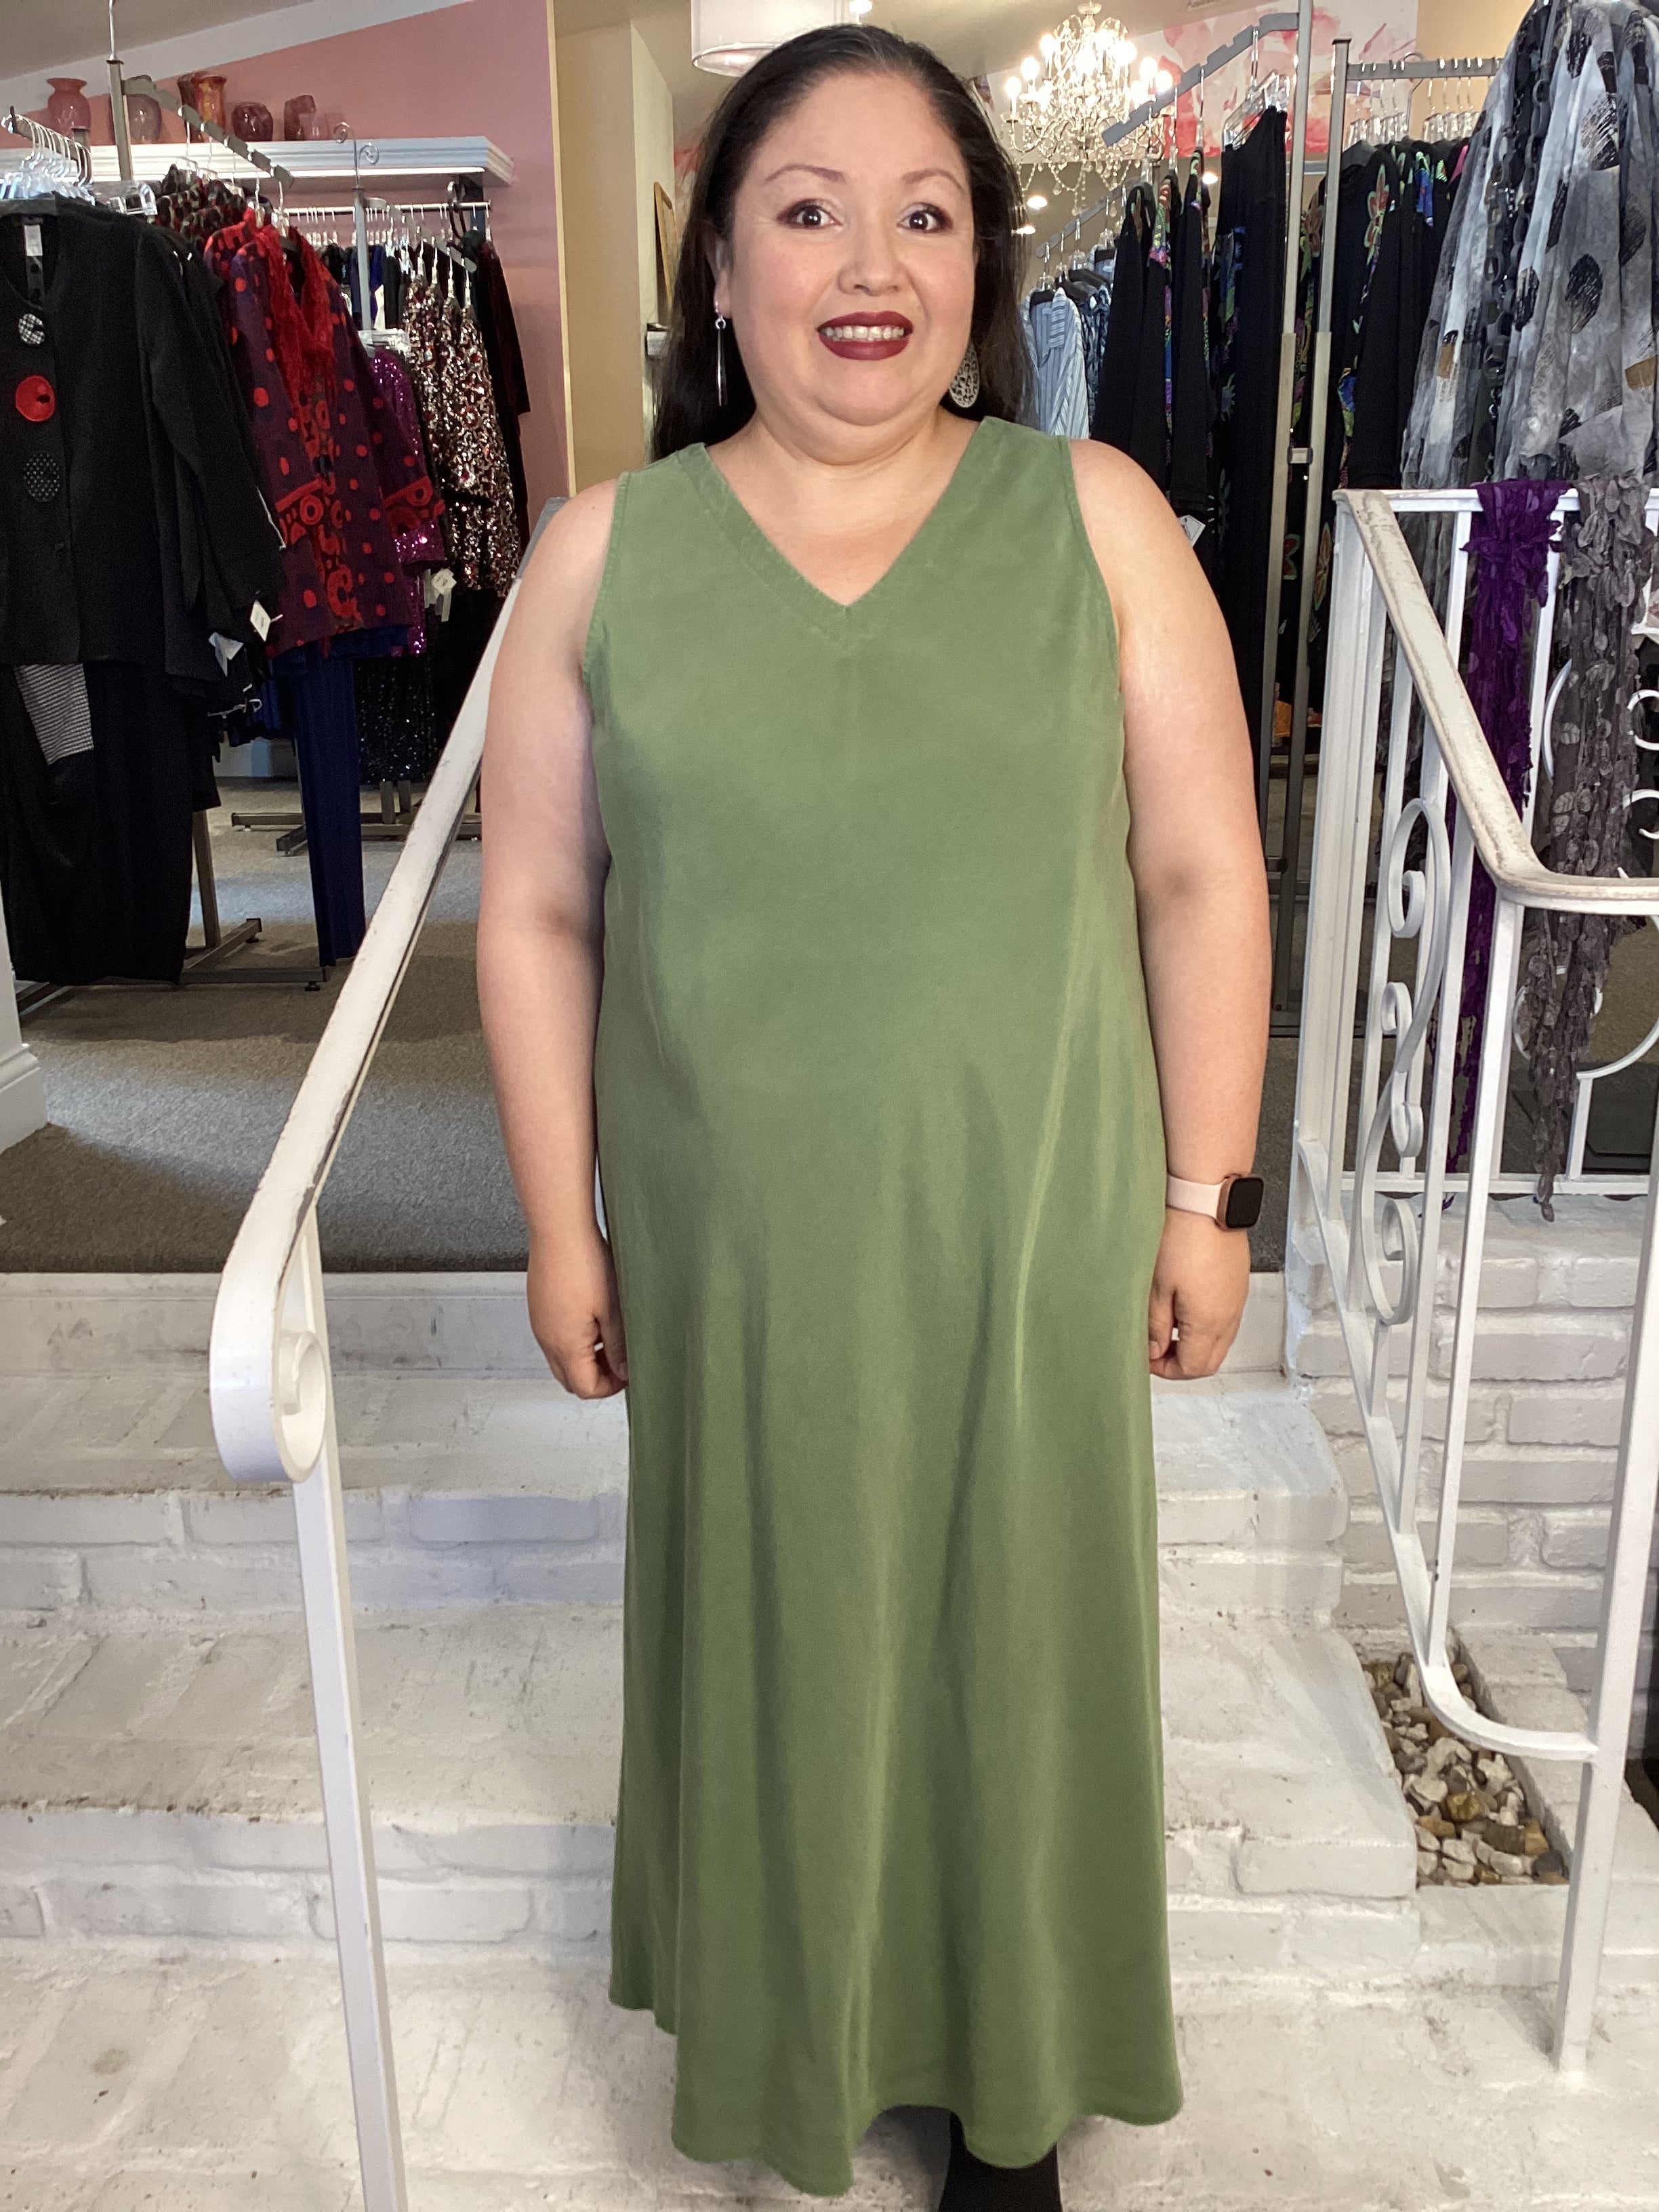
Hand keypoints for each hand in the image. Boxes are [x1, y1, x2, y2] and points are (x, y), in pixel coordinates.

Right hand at [527, 1229, 628, 1396]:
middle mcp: (546, 1339)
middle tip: (619, 1359)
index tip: (629, 1373)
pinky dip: (574, 1339)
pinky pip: (554, 1336)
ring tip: (608, 1336)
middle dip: (596, 1376)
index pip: (585, 1388)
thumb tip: (624, 1370)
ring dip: (585, 1358)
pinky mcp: (539, 1307)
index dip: (611, 1387)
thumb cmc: (585, 1263)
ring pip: (561, 1358)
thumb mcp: (613, 1310)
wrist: (559, 1230)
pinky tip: (592, 1318)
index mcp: (564, 1345)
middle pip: (569, 1378)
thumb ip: (618, 1346)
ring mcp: (539, 1323)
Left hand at [1147, 1208, 1249, 1379]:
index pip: (1193, 1369)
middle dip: (1182, 1362)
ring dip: (1194, 1344)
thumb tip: (1154, 1350)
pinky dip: (1205, 1325)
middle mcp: (1229, 1316)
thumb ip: (1155, 1326)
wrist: (1207, 1203)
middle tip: (1156, 1348)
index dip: (1166, 1370)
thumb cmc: (1183, 1237)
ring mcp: (1237, 1301)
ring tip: (1167, 1326)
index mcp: (1209, 1323)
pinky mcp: (1237, 1285)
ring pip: (1220, 1342)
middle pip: (1210, 1361)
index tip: (1146, 1357)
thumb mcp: (1156, 1288)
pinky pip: (1225, 1319)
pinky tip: (1184, 1307)